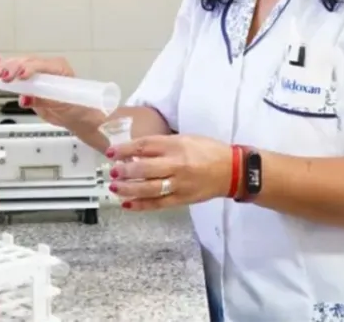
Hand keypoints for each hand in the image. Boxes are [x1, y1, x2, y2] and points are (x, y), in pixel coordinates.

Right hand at [0, 54, 91, 128]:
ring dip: (6, 68)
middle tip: (1, 75)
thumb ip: (43, 101)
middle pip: (27, 62)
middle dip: (13, 68)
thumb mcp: (62, 106)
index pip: (41, 65)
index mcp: (60, 68)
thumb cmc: (76, 107)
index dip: (29, 69)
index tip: (20, 76)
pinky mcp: (30, 79)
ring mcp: (39, 72)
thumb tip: (26, 99)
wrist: (76, 115)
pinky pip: (17, 70)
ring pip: (20, 64)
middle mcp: (48, 67)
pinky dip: (5, 65)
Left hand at [106, 135, 232, 210]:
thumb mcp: (185, 139)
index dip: (125, 149)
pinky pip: (158, 204)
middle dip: (124, 171)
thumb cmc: (208, 150)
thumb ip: (163, 144)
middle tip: (113, 172)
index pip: (144, 146)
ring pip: (148, 189)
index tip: (112, 152)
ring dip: (128, 189)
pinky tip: (127, 204)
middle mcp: (176, 165)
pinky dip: (141, 205)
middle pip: (143, 169)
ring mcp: (178, 184)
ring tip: (115, 187)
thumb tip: (138, 150)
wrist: (232, 170)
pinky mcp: (181, 199)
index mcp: (176, 146)